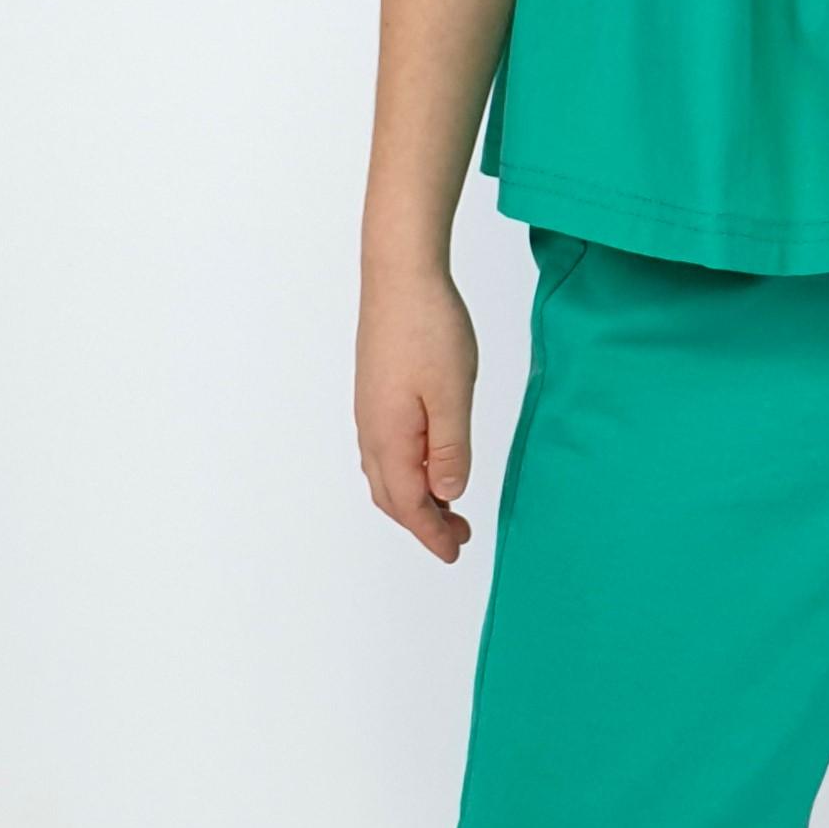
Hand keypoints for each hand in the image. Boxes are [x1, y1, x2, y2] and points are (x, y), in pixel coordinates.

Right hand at [355, 254, 479, 559]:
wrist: (399, 275)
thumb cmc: (427, 328)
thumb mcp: (452, 395)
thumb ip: (450, 450)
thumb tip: (447, 494)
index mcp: (389, 437)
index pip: (408, 504)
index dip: (431, 534)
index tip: (454, 552)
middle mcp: (371, 430)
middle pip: (391, 496)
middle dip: (423, 522)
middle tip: (459, 536)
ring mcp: (369, 411)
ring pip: (386, 473)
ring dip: (414, 497)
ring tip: (450, 505)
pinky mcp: (375, 393)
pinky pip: (385, 450)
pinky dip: (407, 471)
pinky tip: (430, 462)